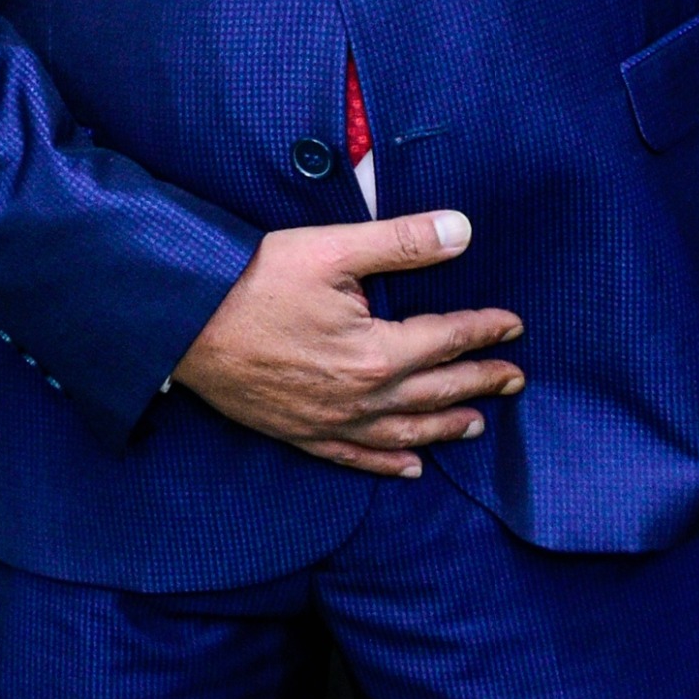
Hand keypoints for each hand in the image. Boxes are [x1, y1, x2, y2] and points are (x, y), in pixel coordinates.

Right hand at [168, 212, 524, 478]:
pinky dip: (389, 463)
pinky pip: (357, 457)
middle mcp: (364, 396)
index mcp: (378, 351)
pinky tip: (410, 467)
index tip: (513, 325)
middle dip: (481, 381)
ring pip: (406, 432)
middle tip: (515, 378)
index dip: (485, 330)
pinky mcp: (302, 433)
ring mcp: (333, 421)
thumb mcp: (331, 249)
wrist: (184, 325)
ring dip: (447, 426)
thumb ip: (401, 242)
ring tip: (477, 422)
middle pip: (438, 391)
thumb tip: (463, 230)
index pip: (448, 339)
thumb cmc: (254, 280)